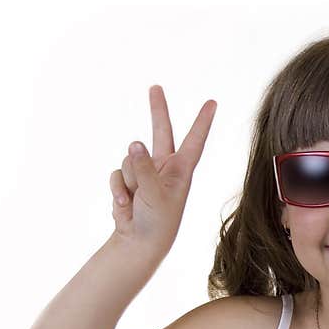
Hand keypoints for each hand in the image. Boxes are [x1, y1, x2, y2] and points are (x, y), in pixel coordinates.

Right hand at [110, 85, 216, 252]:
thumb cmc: (157, 221)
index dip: (202, 121)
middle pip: (161, 131)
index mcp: (181, 170)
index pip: (194, 140)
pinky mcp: (128, 179)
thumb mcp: (154, 195)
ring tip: (137, 200)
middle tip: (155, 87)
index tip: (212, 103)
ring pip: (129, 158)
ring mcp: (145, 171)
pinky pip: (116, 173)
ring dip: (129, 180)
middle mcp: (165, 166)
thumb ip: (144, 168)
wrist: (138, 241)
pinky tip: (126, 205)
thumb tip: (134, 142)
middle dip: (157, 109)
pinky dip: (118, 189)